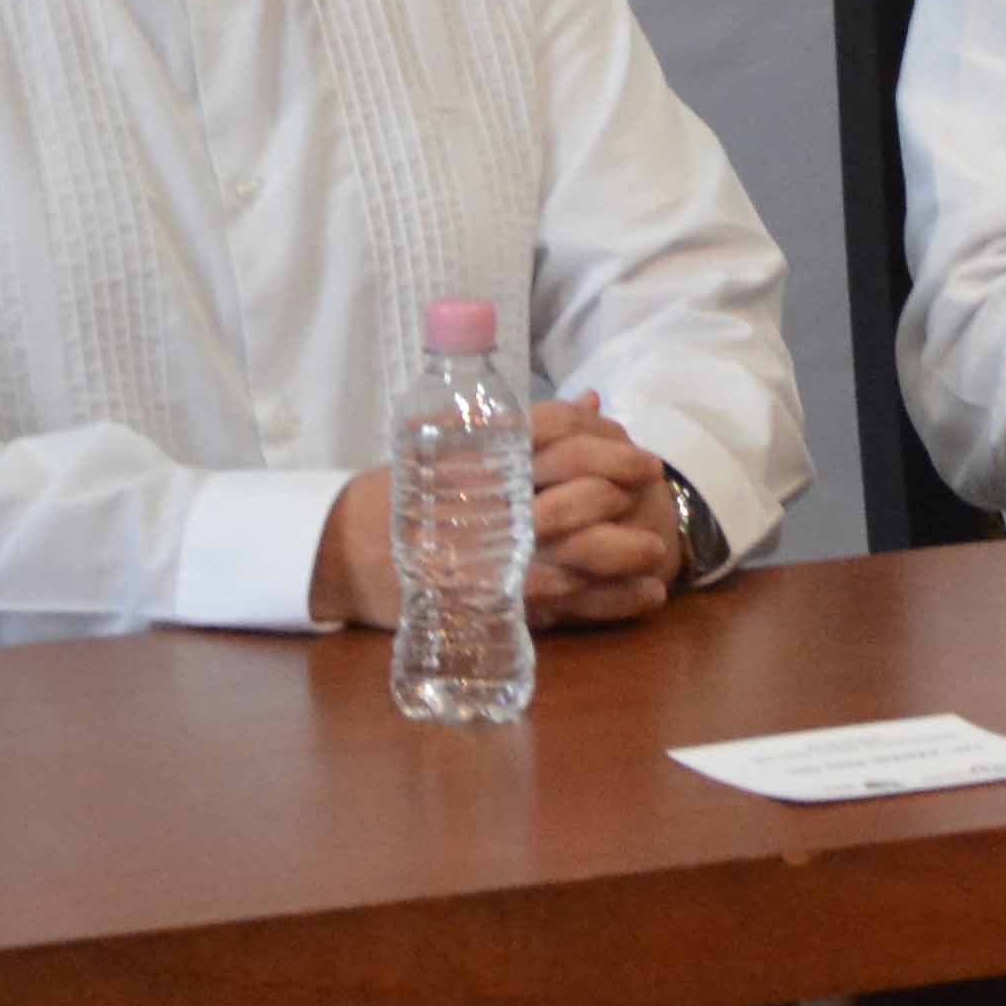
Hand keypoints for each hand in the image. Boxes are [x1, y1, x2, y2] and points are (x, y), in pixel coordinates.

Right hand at [305, 400, 685, 632]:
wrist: (348, 550)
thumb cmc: (408, 496)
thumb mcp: (455, 446)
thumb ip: (525, 431)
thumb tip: (592, 404)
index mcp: (478, 453)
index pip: (551, 429)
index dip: (602, 439)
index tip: (637, 451)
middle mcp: (489, 500)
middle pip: (573, 484)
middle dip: (621, 483)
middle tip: (652, 484)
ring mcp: (493, 553)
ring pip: (577, 547)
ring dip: (627, 547)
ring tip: (658, 549)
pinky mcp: (495, 598)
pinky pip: (566, 601)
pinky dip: (613, 599)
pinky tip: (647, 594)